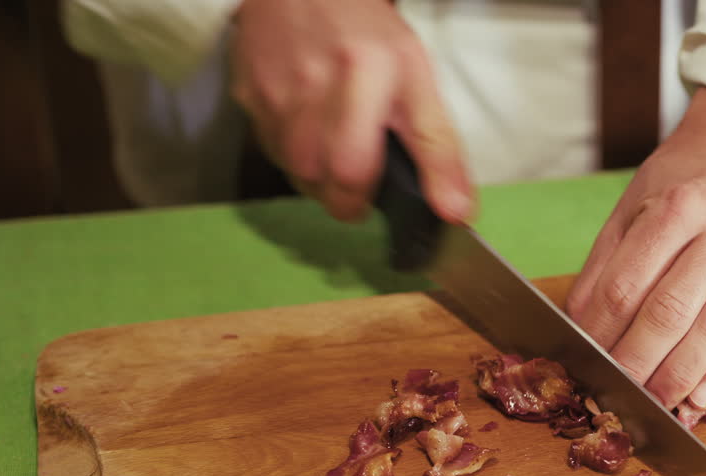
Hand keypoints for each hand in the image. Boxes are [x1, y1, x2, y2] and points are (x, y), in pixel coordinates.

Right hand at [231, 0, 473, 221]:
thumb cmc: (364, 33)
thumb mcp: (417, 78)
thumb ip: (438, 148)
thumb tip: (456, 211)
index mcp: (366, 72)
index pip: (356, 168)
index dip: (366, 199)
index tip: (374, 202)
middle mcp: (315, 82)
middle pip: (323, 180)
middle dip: (345, 197)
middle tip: (360, 179)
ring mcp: (275, 91)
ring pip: (297, 173)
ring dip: (319, 178)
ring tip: (336, 149)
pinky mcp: (248, 96)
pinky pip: (272, 152)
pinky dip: (294, 156)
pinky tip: (309, 131)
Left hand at [566, 88, 705, 420]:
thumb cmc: (683, 184)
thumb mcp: (633, 205)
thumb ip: (606, 264)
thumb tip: (579, 331)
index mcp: (678, 204)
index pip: (627, 285)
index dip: (600, 333)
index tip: (583, 362)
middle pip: (670, 313)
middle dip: (636, 364)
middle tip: (613, 395)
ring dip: (679, 379)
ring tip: (652, 406)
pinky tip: (700, 401)